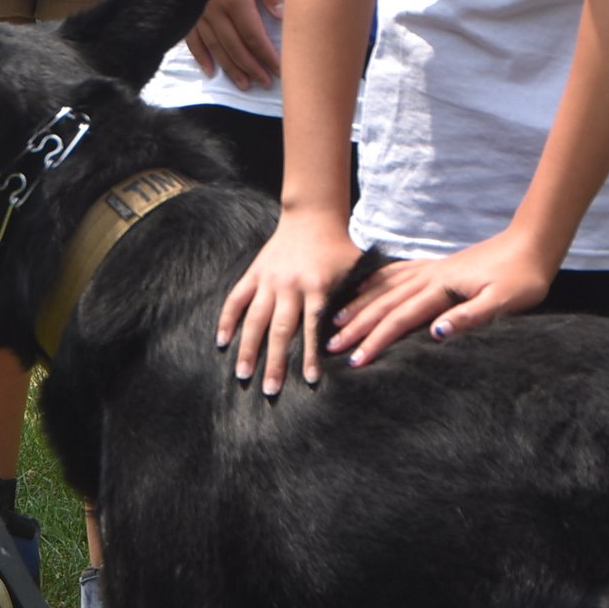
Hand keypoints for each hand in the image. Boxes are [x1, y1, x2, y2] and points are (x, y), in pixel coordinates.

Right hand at [157, 0, 282, 88]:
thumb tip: (280, 14)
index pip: (255, 37)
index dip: (268, 57)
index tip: (281, 71)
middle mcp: (214, 10)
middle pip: (236, 48)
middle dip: (252, 68)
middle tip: (266, 84)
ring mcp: (197, 9)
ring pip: (216, 48)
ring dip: (231, 68)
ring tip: (244, 84)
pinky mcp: (185, 4)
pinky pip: (192, 38)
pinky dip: (201, 56)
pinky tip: (210, 70)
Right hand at [216, 207, 365, 393]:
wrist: (312, 216)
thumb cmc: (340, 247)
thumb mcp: (359, 268)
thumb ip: (368, 295)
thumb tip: (387, 323)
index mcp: (317, 285)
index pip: (313, 326)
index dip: (311, 354)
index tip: (309, 380)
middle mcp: (289, 285)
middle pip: (280, 329)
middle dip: (275, 362)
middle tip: (270, 391)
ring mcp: (269, 279)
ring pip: (254, 318)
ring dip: (247, 348)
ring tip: (242, 375)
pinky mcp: (254, 273)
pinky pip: (237, 299)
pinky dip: (227, 320)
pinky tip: (221, 342)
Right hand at [326, 228, 556, 366]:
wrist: (531, 246)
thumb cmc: (521, 279)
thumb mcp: (504, 302)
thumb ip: (470, 317)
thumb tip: (437, 333)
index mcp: (442, 289)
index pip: (401, 319)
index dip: (376, 341)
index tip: (356, 361)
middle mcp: (430, 277)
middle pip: (384, 304)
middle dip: (356, 326)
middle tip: (330, 347)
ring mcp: (431, 269)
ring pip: (386, 288)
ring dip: (360, 305)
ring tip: (336, 319)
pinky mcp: (436, 266)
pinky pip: (396, 274)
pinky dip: (376, 283)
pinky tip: (366, 288)